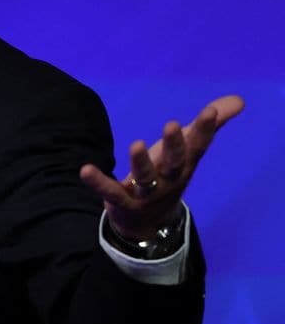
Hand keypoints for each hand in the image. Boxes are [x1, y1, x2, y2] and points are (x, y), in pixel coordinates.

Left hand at [80, 95, 243, 240]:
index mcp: (183, 165)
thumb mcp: (186, 151)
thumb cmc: (167, 175)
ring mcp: (146, 193)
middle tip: (171, 125)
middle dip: (174, 145)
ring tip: (135, 144)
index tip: (209, 110)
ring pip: (146, 178)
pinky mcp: (122, 201)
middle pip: (174, 162)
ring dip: (141, 162)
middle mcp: (168, 179)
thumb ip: (207, 126)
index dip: (204, 129)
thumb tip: (238, 100)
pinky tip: (85, 170)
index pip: (197, 145)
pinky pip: (111, 192)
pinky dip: (98, 182)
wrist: (148, 223)